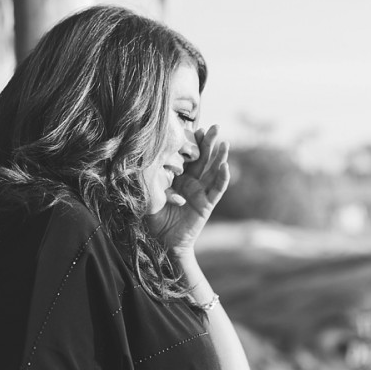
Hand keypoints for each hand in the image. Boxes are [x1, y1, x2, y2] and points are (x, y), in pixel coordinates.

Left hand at [145, 125, 229, 254]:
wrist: (164, 242)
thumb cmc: (155, 220)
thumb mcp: (150, 196)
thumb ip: (150, 181)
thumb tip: (144, 161)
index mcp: (178, 179)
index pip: (187, 157)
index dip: (192, 143)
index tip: (194, 127)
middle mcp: (192, 183)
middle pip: (203, 159)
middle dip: (209, 142)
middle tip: (214, 127)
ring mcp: (201, 192)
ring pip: (213, 170)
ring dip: (220, 156)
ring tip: (225, 142)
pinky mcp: (207, 203)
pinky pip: (217, 189)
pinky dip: (223, 177)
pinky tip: (226, 165)